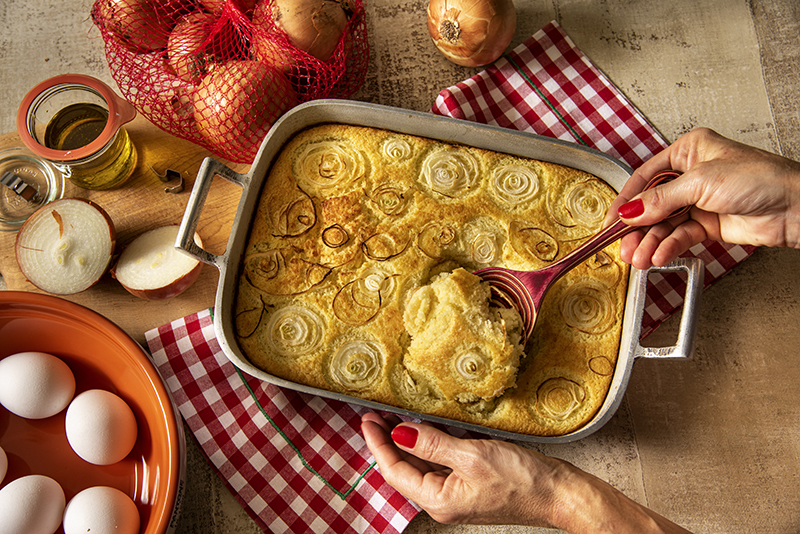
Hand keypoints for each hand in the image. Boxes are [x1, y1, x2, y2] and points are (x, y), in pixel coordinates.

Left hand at [361, 412, 691, 532]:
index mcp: (438, 499)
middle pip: (404, 469)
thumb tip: (398, 433)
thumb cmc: (521, 478)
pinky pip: (442, 462)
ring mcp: (458, 491)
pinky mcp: (472, 482)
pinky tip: (429, 425)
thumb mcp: (471, 455)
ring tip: (394, 413)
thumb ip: (431, 444)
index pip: (394, 471)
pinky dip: (431, 443)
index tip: (366, 419)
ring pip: (422, 464)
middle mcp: (444, 499)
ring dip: (407, 440)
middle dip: (387, 441)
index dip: (377, 444)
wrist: (560, 493)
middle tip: (375, 413)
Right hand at [605, 128, 799, 268]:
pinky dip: (667, 248)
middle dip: (637, 228)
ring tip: (639, 257)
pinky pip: (679, 237)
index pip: (645, 177)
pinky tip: (658, 256)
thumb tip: (630, 211)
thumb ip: (661, 200)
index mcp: (688, 152)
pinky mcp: (708, 224)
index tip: (611, 220)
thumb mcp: (702, 183)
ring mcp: (699, 201)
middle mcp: (691, 176)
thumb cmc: (763, 178)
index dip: (626, 200)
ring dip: (650, 242)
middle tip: (624, 245)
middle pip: (651, 204)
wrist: (796, 207)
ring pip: (663, 225)